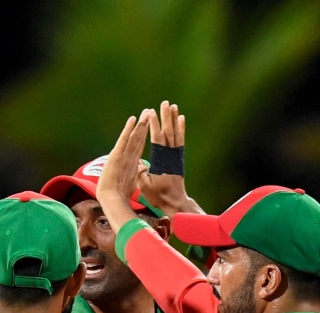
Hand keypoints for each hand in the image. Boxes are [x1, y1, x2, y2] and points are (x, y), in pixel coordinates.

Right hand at [96, 109, 153, 233]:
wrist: (112, 200)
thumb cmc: (120, 193)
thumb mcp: (133, 180)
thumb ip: (138, 171)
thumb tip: (144, 166)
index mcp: (131, 161)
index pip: (139, 144)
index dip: (144, 134)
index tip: (149, 124)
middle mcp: (126, 155)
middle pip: (137, 137)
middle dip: (143, 125)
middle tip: (149, 111)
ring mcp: (121, 154)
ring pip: (133, 135)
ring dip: (139, 123)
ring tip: (145, 112)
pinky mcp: (117, 155)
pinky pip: (124, 140)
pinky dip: (128, 129)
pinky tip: (132, 119)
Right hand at [137, 101, 203, 216]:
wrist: (175, 202)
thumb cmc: (158, 196)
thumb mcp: (145, 187)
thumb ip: (141, 174)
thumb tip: (138, 163)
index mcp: (160, 161)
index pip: (157, 140)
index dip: (155, 126)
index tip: (151, 113)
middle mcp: (170, 156)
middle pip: (168, 133)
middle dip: (165, 117)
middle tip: (164, 103)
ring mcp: (176, 156)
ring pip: (175, 134)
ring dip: (173, 119)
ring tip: (173, 106)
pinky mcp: (179, 158)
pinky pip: (180, 140)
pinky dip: (181, 129)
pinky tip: (181, 118)